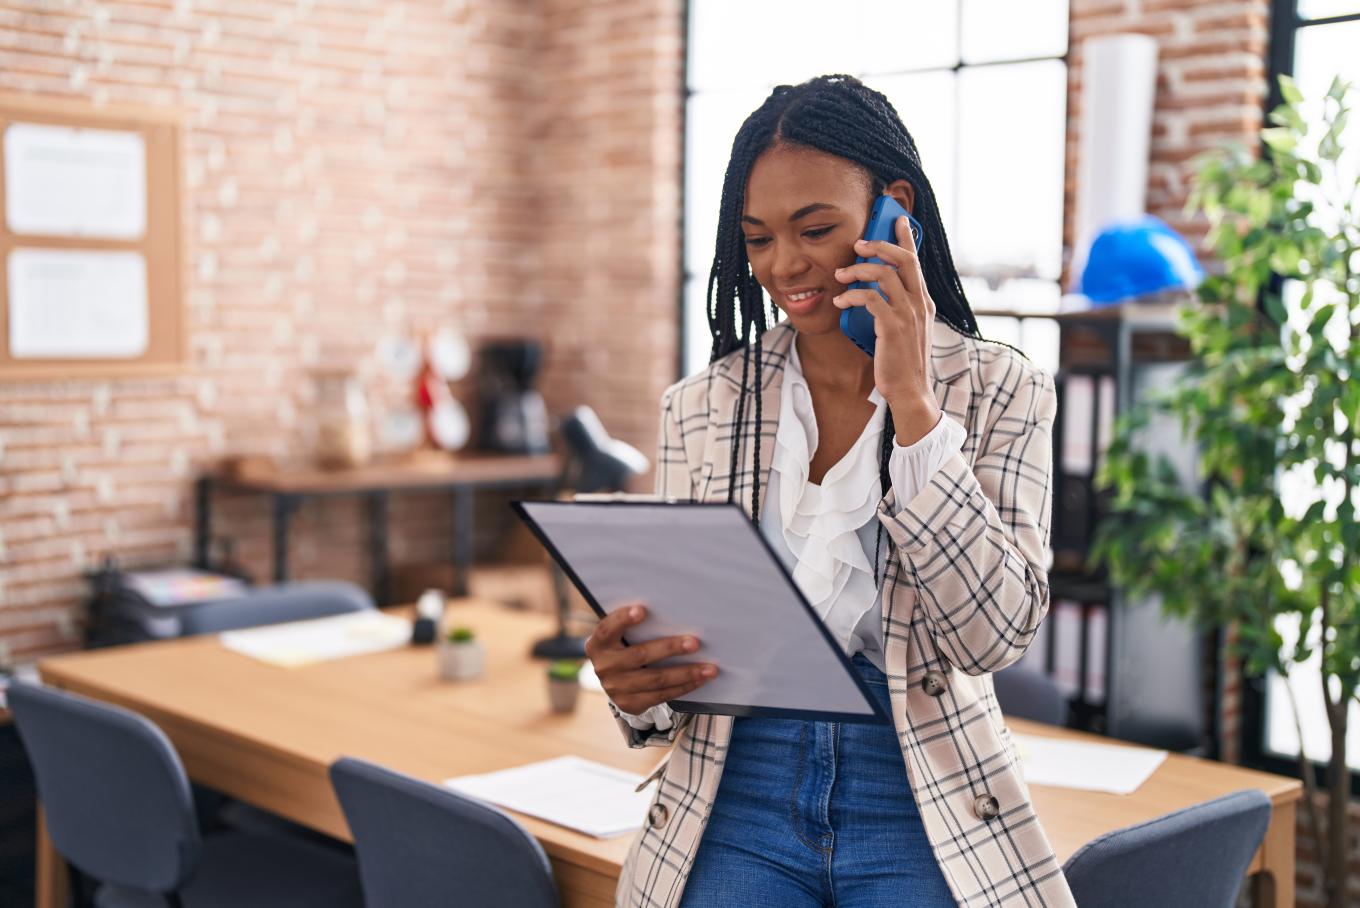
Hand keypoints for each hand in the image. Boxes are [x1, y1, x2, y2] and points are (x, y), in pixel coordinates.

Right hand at [585, 603, 717, 714]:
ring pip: (656, 679)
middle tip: (695, 643)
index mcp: (598, 644)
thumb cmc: (624, 646)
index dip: (623, 620)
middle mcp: (604, 667)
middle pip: (640, 655)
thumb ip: (634, 625)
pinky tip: (700, 680)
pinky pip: (662, 695)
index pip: (607, 629)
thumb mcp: (620, 635)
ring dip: (686, 673)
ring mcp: (616, 688)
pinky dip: (684, 687)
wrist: (614, 679)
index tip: (642, 610)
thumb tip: (674, 611)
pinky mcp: (630, 704)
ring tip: (709, 668)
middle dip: (670, 648)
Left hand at [832, 214, 940, 434]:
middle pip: (904, 260)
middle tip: (859, 244)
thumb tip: (876, 290)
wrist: (909, 390)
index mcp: (923, 302)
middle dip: (880, 245)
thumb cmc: (902, 361)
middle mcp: (919, 303)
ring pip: (885, 275)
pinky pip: (871, 299)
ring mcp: (908, 314)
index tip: (898, 220)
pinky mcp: (893, 327)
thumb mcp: (905, 329)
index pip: (915, 262)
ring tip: (840, 274)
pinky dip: (852, 296)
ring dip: (859, 270)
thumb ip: (898, 307)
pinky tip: (840, 301)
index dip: (907, 239)